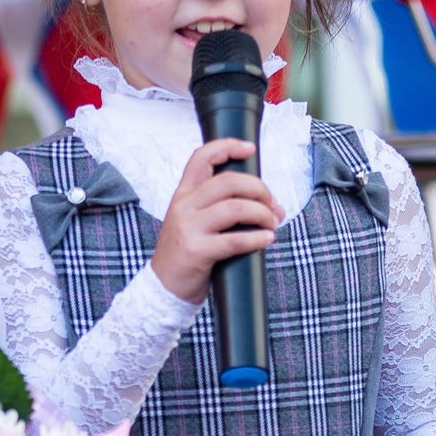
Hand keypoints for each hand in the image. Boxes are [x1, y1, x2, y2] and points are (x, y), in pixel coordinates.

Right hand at [150, 138, 282, 303]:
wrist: (163, 289)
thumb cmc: (187, 255)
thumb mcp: (194, 222)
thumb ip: (221, 207)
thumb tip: (271, 205)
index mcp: (183, 195)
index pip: (201, 158)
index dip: (227, 146)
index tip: (249, 149)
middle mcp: (183, 206)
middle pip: (228, 181)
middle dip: (259, 189)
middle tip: (272, 205)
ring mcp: (188, 228)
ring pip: (235, 208)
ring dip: (262, 214)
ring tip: (271, 224)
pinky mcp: (196, 251)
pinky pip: (234, 241)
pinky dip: (257, 238)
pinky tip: (266, 240)